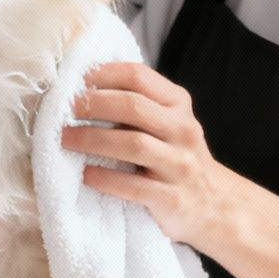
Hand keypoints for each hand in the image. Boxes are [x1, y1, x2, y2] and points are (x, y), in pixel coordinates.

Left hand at [60, 62, 241, 250]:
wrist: (213, 203)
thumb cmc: (175, 155)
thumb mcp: (168, 121)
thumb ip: (137, 102)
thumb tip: (82, 86)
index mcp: (178, 104)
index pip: (138, 76)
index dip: (102, 74)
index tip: (74, 80)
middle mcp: (182, 130)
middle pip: (133, 107)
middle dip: (93, 104)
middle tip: (64, 109)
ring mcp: (179, 165)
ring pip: (133, 144)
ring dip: (92, 139)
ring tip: (65, 139)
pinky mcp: (171, 198)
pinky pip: (134, 186)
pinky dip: (106, 179)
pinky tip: (86, 174)